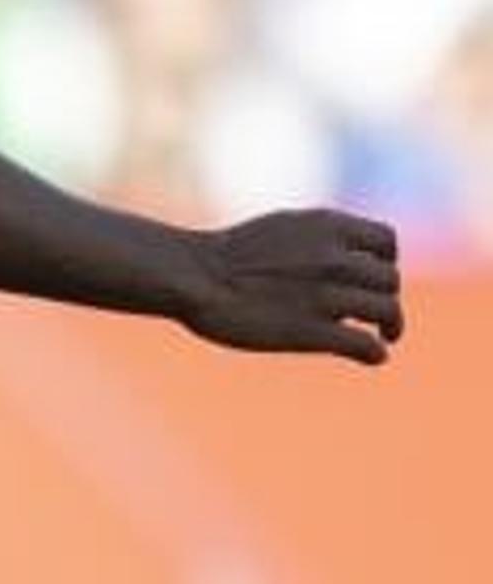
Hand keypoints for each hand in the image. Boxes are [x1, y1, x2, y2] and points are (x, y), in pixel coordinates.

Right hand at [179, 211, 403, 364]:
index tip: (372, 277)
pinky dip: (375, 353)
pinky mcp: (313, 333)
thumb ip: (321, 238)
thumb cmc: (226, 256)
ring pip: (387, 312)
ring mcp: (325, 296)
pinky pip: (366, 346)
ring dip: (390, 326)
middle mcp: (334, 257)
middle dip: (384, 297)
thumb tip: (347, 255)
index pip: (386, 241)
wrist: (191, 277)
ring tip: (383, 337)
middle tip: (375, 314)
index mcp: (327, 227)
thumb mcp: (282, 228)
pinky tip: (369, 356)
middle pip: (389, 281)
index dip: (386, 261)